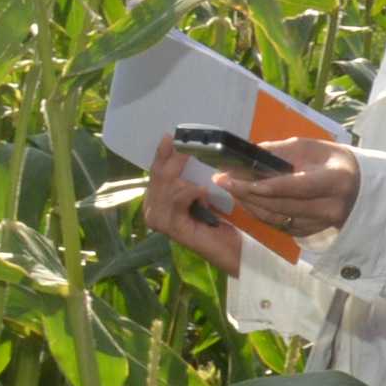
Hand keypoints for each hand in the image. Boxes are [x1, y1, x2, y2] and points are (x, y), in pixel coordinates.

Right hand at [144, 144, 245, 273]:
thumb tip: (183, 144)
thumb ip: (188, 174)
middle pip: (158, 175)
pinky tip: (203, 193)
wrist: (232, 250)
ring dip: (186, 177)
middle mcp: (152, 211)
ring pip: (168, 185)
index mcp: (155, 200)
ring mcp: (160, 221)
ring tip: (202, 180)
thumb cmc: (219, 221)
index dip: (162, 153)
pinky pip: (179, 198)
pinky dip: (192, 191)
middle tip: (188, 144)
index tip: (170, 135)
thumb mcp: (201, 191)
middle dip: (174, 158)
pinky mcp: (173, 229)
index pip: (155, 170)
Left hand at [232, 139, 359, 238]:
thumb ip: (280, 152)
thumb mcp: (311, 147)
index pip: (292, 186)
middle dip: (246, 192)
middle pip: (279, 205)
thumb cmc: (333, 162)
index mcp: (334, 181)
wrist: (358, 187)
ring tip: (230, 187)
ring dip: (249, 203)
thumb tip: (248, 156)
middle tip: (222, 179)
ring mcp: (321, 224)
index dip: (260, 184)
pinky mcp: (311, 233)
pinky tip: (247, 200)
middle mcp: (329, 207)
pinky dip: (260, 212)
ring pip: (276, 218)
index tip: (233, 177)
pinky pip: (279, 225)